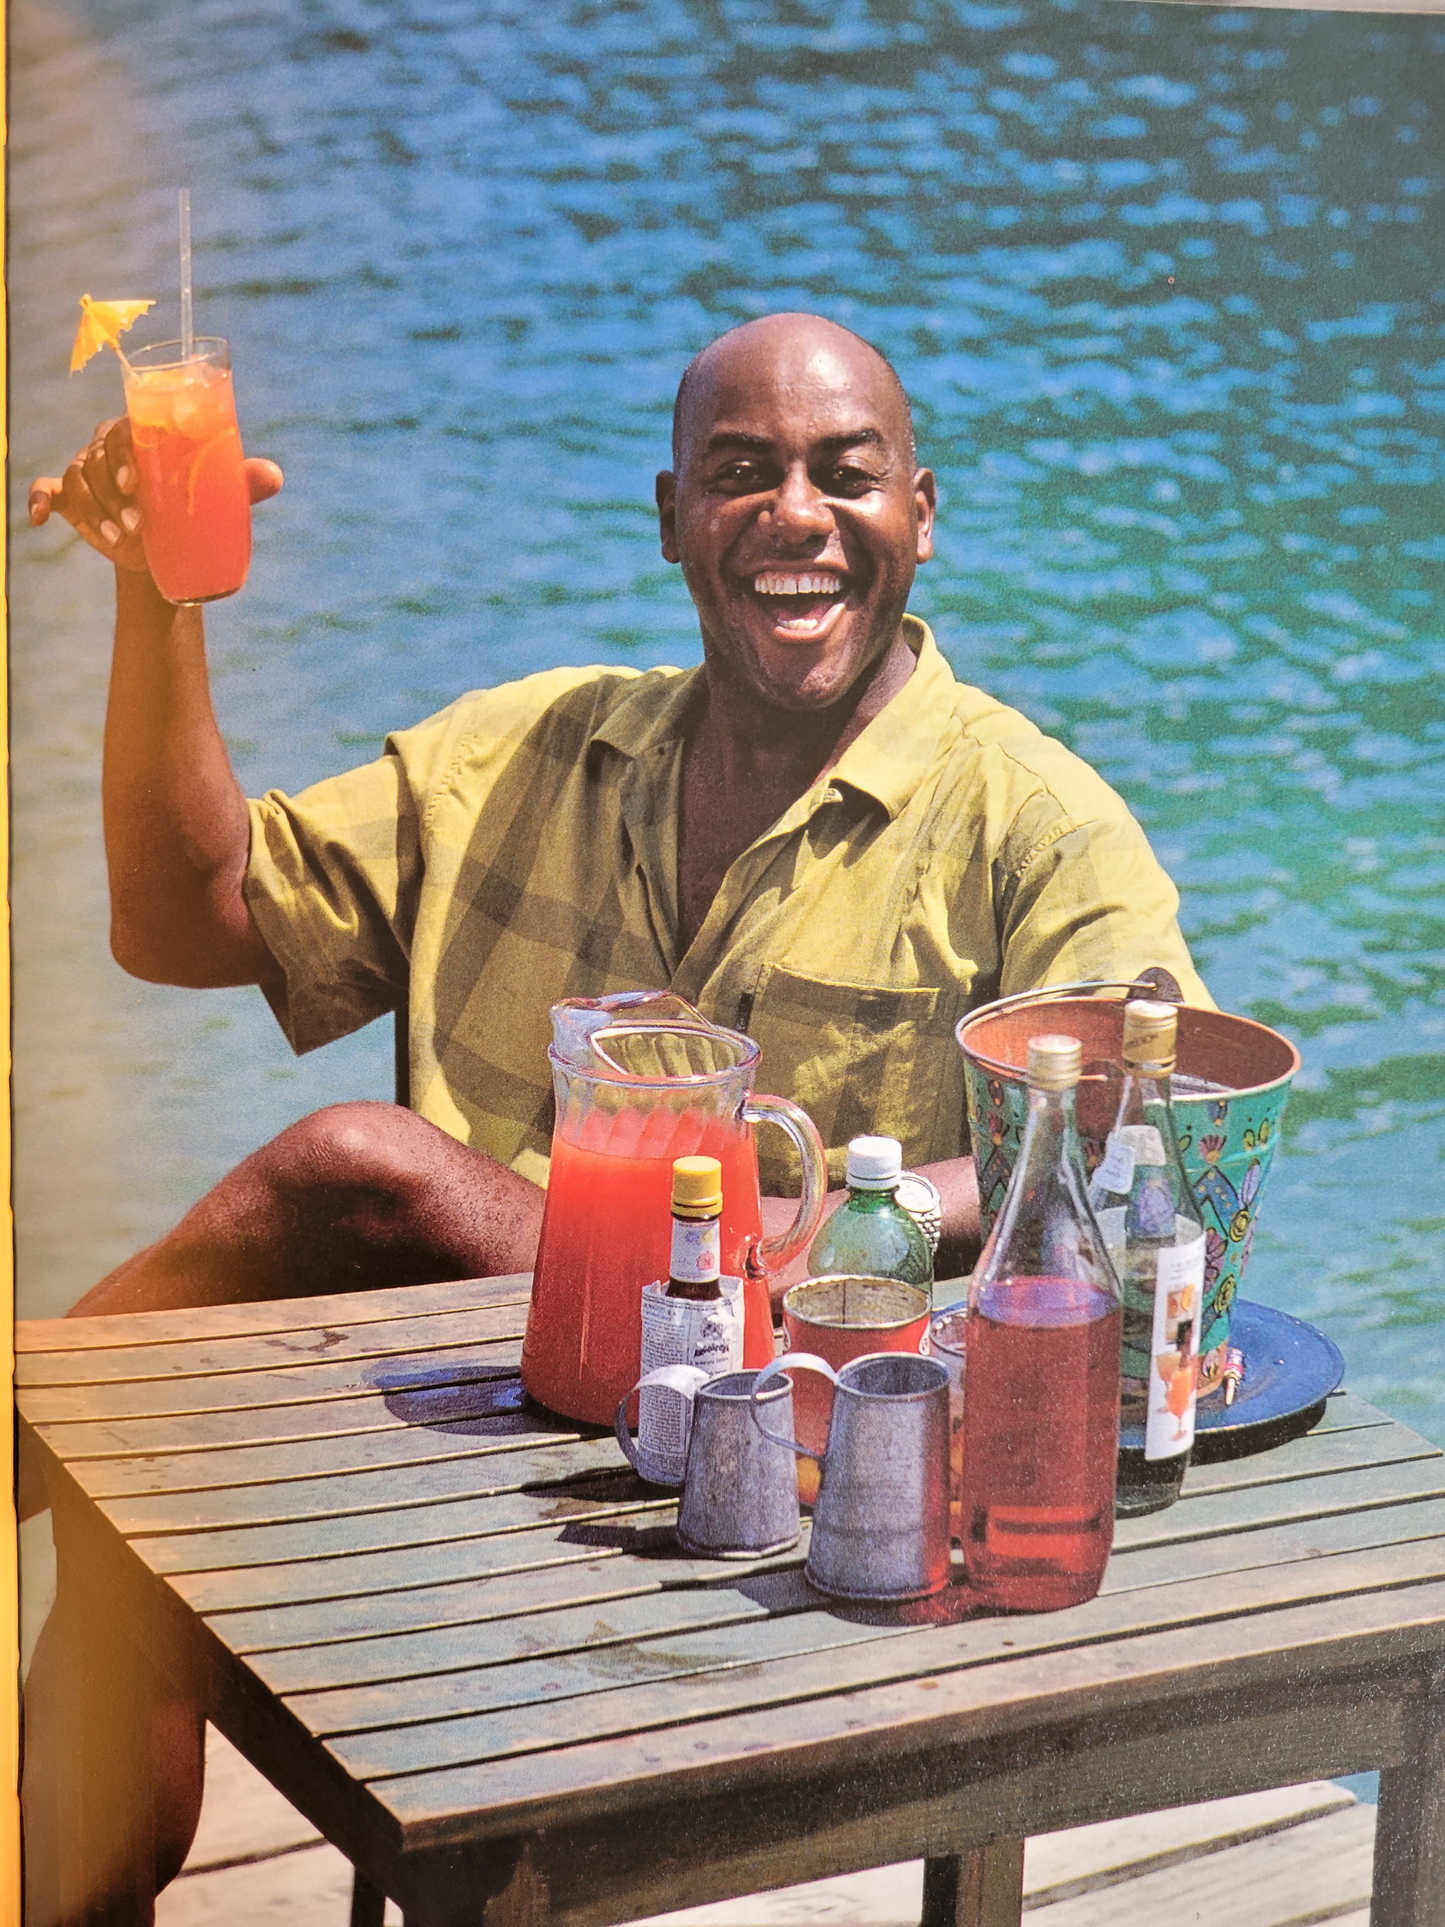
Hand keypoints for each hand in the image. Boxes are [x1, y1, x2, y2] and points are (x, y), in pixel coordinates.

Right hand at [29, 417, 283, 573]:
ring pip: (79, 476)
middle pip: (98, 450)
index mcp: (142, 434)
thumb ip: (241, 483)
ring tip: (118, 538)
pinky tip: (42, 518)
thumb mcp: (216, 499)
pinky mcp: (71, 496)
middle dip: (111, 486)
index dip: (125, 451)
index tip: (136, 483)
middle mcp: (110, 445)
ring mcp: (88, 470)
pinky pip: (49, 489)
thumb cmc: (192, 511)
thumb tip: (275, 477)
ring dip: (94, 509)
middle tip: (134, 519)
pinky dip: (41, 500)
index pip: (127, 427)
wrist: (167, 552)